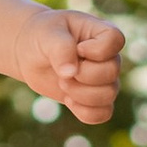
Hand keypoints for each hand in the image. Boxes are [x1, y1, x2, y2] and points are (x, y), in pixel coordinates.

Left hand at [26, 8, 124, 128]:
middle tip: (62, 71)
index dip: (96, 50)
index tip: (77, 48)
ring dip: (80, 94)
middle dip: (83, 75)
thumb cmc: (42, 36)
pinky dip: (85, 112)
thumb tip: (71, 73)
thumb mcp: (47, 35)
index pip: (115, 40)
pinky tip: (69, 100)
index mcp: (101, 32)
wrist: (31, 54)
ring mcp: (103, 79)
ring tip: (63, 83)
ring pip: (109, 95)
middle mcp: (108, 56)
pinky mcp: (95, 98)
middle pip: (111, 72)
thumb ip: (60, 49)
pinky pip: (104, 113)